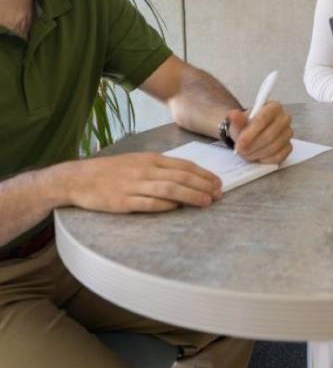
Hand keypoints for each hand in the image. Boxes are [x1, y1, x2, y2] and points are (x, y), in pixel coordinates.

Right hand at [62, 152, 222, 212]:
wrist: (79, 178)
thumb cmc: (112, 171)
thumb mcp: (138, 162)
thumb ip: (160, 169)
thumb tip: (186, 178)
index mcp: (151, 159)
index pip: (184, 166)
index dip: (203, 174)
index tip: (218, 182)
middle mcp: (145, 170)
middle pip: (181, 177)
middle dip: (203, 185)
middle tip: (218, 193)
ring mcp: (134, 185)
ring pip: (169, 189)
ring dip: (191, 195)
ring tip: (206, 201)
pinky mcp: (123, 201)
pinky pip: (148, 203)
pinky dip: (165, 205)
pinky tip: (177, 207)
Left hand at [228, 101, 292, 163]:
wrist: (250, 134)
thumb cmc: (246, 126)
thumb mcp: (238, 122)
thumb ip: (236, 119)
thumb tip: (234, 115)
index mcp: (273, 107)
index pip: (264, 118)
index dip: (251, 132)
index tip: (240, 142)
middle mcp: (284, 118)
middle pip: (270, 135)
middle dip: (253, 145)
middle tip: (240, 151)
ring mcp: (288, 133)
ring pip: (273, 147)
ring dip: (257, 153)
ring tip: (246, 153)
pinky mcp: (288, 147)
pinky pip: (278, 156)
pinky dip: (265, 159)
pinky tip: (257, 156)